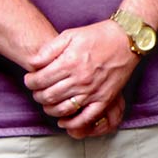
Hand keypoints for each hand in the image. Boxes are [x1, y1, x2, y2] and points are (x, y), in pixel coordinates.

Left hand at [24, 20, 140, 132]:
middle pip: (48, 96)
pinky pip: (85, 118)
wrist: (126, 40)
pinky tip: (63, 121)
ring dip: (49, 108)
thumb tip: (33, 64)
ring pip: (62, 109)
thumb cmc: (97, 36)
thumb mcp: (70, 34)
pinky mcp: (104, 99)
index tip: (30, 79)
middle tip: (37, 90)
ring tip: (48, 102)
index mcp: (70, 62)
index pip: (39, 80)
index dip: (30, 81)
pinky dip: (72, 123)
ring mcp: (92, 91)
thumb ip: (49, 49)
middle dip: (37, 94)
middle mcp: (80, 79)